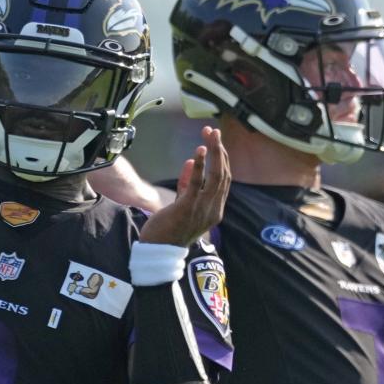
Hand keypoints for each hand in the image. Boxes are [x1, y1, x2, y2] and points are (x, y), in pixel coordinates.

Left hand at [139, 127, 229, 246]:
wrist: (158, 251)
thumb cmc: (169, 230)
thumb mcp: (182, 205)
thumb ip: (188, 185)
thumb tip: (191, 161)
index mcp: (215, 210)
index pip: (225, 180)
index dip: (222, 158)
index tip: (216, 142)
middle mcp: (213, 209)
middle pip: (223, 174)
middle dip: (220, 150)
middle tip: (214, 131)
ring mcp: (203, 209)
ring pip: (216, 176)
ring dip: (214, 152)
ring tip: (211, 134)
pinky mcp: (188, 208)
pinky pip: (197, 183)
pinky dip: (200, 165)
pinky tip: (199, 150)